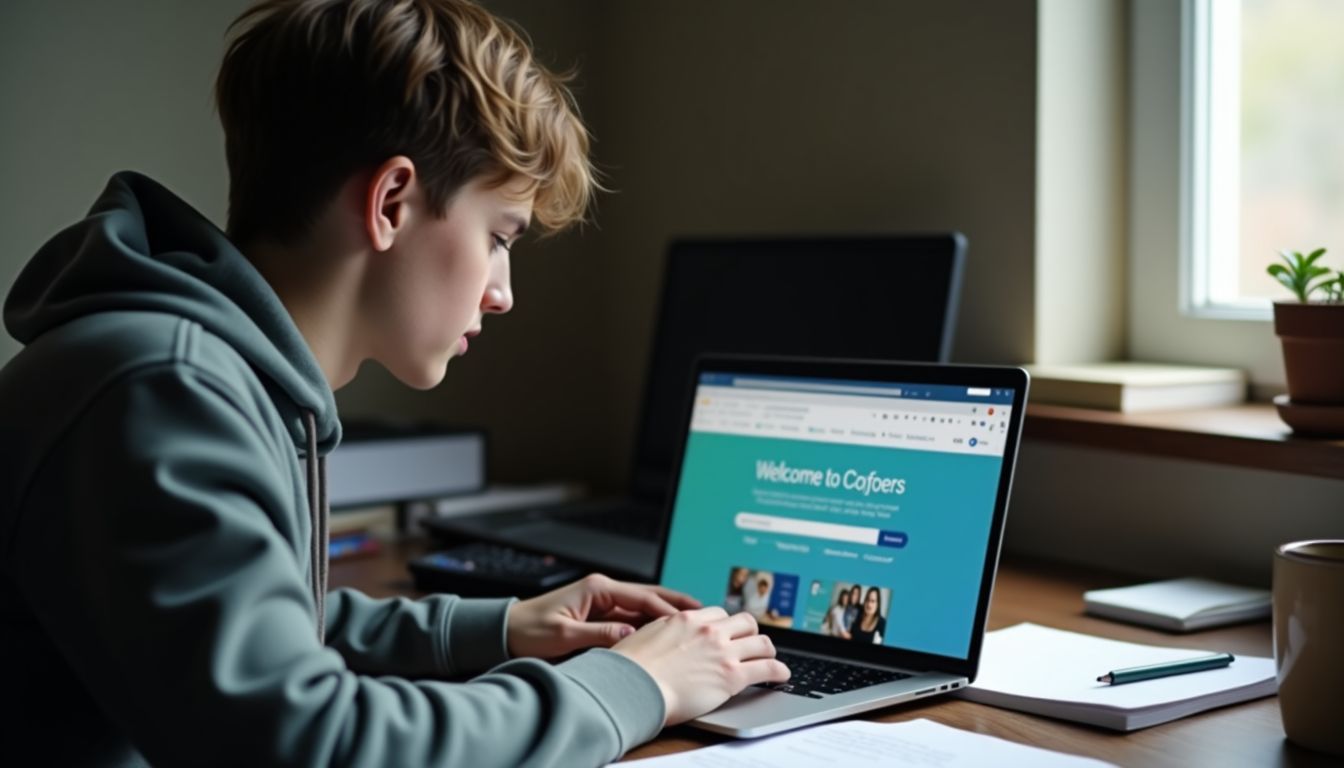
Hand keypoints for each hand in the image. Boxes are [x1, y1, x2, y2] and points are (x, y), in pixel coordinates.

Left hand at [506, 573, 700, 658]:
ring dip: (666, 615)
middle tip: (705, 613)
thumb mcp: (564, 635)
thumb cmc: (529, 630)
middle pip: (649, 596)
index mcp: (597, 588)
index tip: (690, 620)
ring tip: (694, 623)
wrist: (505, 631)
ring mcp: (602, 602)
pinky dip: (650, 624)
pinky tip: (666, 634)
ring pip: (643, 607)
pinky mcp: (599, 615)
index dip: (668, 610)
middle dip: (677, 604)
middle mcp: (603, 591)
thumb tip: (631, 636)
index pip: (642, 597)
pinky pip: (631, 618)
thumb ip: (599, 635)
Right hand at [611, 607, 790, 725]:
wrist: (633, 687)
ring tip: (770, 658)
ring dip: (767, 650)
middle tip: (751, 643)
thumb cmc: (631, 668)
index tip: (729, 633)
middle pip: (745, 622)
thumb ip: (663, 631)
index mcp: (687, 619)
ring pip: (761, 642)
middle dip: (750, 632)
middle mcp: (708, 631)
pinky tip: (781, 675)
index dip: (726, 625)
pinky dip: (779, 671)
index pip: (718, 614)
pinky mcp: (732, 676)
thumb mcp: (645, 635)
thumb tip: (664, 633)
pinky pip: (767, 668)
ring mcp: (723, 652)